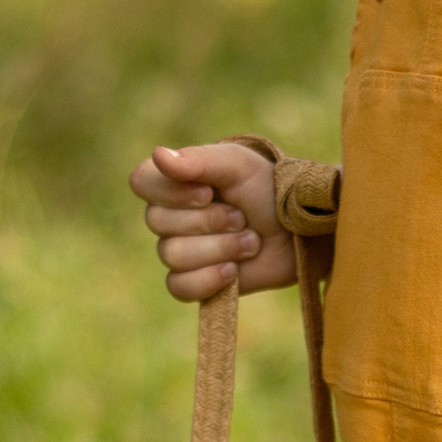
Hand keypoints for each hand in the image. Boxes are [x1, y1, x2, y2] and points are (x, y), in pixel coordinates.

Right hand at [129, 136, 297, 300]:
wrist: (299, 231)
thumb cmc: (267, 189)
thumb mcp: (237, 166)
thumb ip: (198, 160)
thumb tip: (158, 155)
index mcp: (175, 181)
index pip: (141, 182)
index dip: (171, 192)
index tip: (207, 192)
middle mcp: (171, 216)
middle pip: (158, 222)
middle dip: (210, 221)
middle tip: (242, 217)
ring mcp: (181, 251)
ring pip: (173, 255)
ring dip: (220, 248)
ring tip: (250, 242)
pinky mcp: (194, 282)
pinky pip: (179, 287)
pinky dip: (209, 279)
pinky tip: (234, 271)